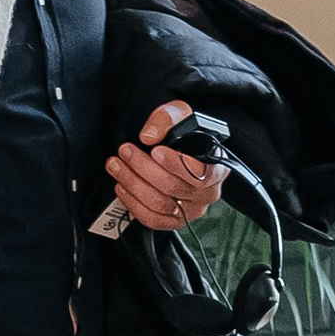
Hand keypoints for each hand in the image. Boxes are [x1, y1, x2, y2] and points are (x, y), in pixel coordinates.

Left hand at [105, 100, 227, 235]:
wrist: (183, 150)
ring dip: (132, 184)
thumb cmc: (186, 134)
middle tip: (125, 151)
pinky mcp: (174, 221)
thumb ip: (166, 119)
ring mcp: (191, 210)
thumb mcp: (180, 115)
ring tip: (117, 165)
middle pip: (173, 187)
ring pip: (160, 204)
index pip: (201, 173)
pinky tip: (122, 186)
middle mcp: (208, 193)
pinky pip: (152, 219)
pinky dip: (133, 203)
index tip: (155, 151)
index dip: (176, 164)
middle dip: (143, 167)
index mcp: (217, 168)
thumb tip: (148, 136)